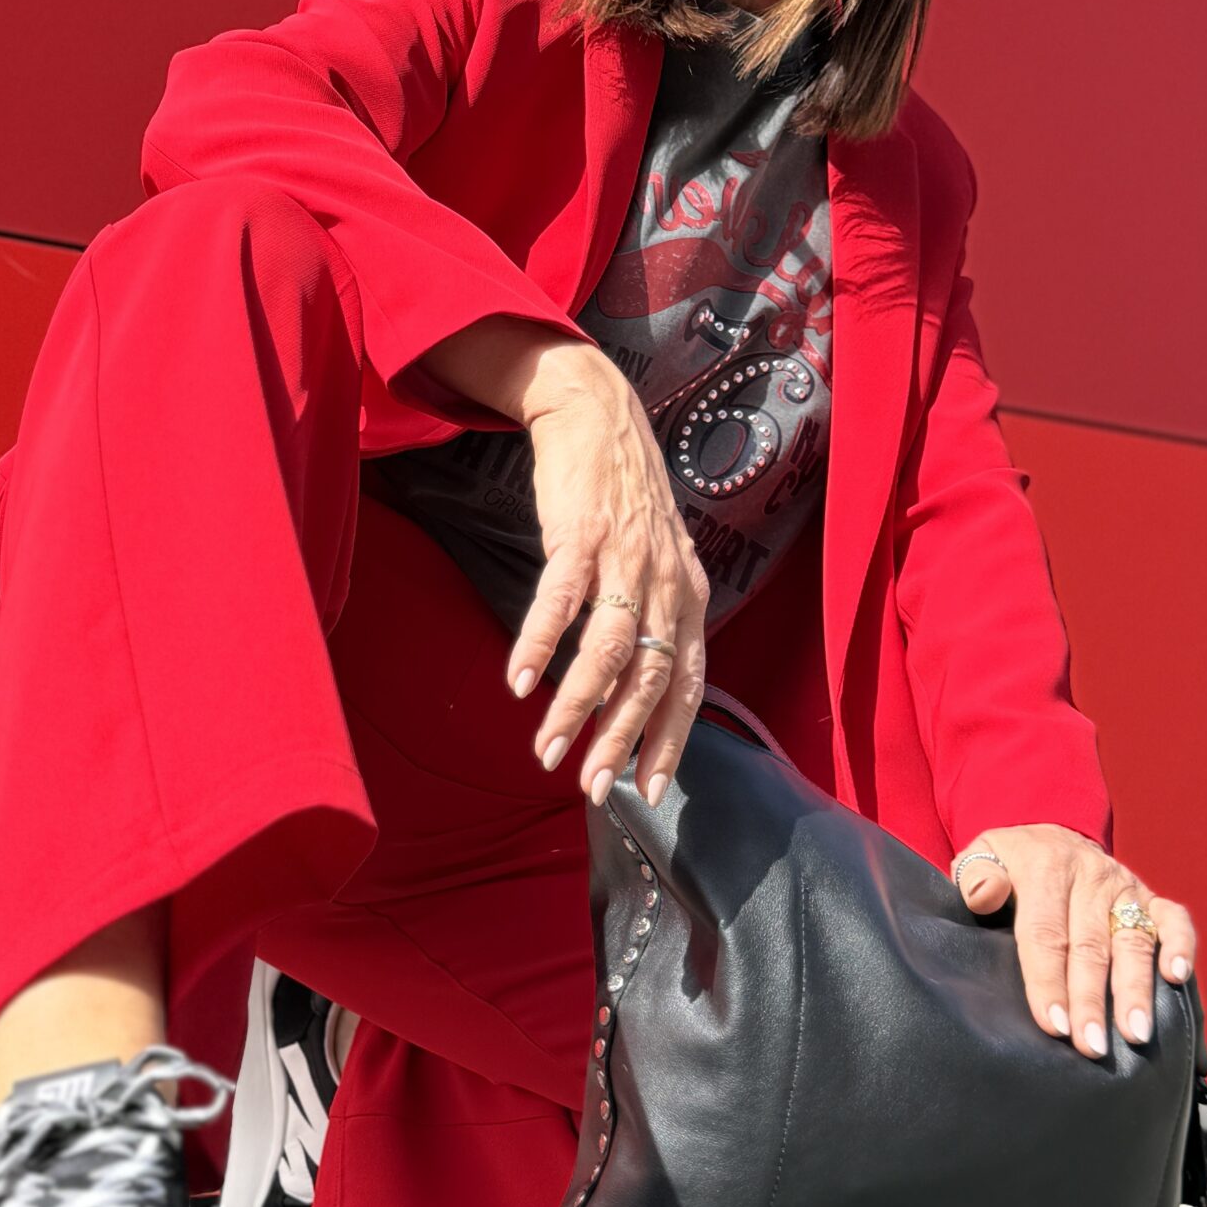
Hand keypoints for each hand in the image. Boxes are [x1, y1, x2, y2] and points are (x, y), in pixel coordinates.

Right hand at [504, 355, 708, 809]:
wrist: (598, 414)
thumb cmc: (622, 500)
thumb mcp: (656, 563)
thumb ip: (652, 621)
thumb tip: (631, 692)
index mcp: (688, 598)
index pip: (688, 686)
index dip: (668, 741)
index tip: (646, 792)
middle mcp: (666, 583)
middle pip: (649, 679)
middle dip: (621, 741)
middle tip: (592, 789)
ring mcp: (625, 559)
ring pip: (608, 650)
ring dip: (576, 706)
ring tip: (545, 749)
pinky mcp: (581, 534)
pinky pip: (561, 601)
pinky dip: (539, 643)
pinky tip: (518, 680)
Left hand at [950, 825, 1198, 1058]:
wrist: (1047, 836)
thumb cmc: (1008, 863)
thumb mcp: (980, 856)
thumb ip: (976, 876)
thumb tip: (984, 895)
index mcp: (1044, 867)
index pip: (1045, 932)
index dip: (1049, 981)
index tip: (1054, 1024)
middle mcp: (1090, 875)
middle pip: (1091, 945)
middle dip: (1092, 1000)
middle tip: (1093, 1046)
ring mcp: (1124, 886)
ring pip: (1133, 941)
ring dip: (1136, 989)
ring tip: (1137, 1034)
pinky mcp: (1150, 897)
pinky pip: (1173, 919)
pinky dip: (1180, 946)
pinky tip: (1178, 978)